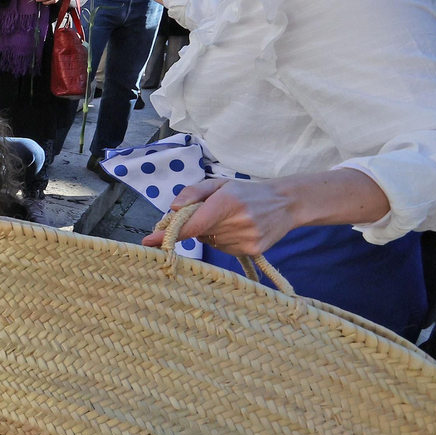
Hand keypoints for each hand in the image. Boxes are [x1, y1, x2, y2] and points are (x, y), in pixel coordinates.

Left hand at [141, 178, 297, 255]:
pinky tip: (238, 229)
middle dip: (196, 225)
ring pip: (210, 242)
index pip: (192, 224)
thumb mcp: (219, 184)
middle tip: (212, 213)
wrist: (286, 202)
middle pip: (199, 233)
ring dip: (211, 233)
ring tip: (231, 220)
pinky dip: (223, 241)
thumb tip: (173, 208)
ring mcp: (246, 239)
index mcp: (227, 202)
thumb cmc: (246, 192)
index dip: (169, 234)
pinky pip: (224, 249)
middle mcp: (237, 222)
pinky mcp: (253, 250)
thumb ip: (194, 193)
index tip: (149, 241)